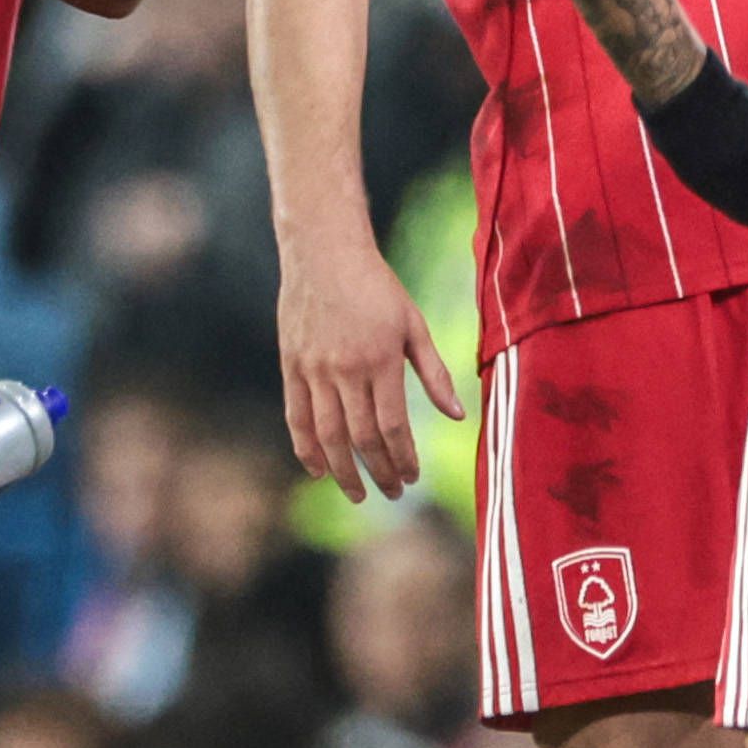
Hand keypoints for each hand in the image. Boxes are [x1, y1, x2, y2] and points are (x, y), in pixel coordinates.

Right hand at [277, 235, 464, 501]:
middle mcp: (344, 370)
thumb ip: (434, 373)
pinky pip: (296, 417)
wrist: (323, 253)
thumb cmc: (378, 287)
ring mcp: (313, 370)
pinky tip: (318, 471)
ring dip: (343, 471)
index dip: (403, 458)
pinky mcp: (291, 366)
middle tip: (393, 494)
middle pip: (361, 438)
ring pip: (327, 434)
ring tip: (358, 494)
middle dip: (378, 472)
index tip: (413, 478)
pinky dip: (305, 448)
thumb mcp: (414, 325)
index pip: (392, 426)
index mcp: (380, 360)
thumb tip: (457, 416)